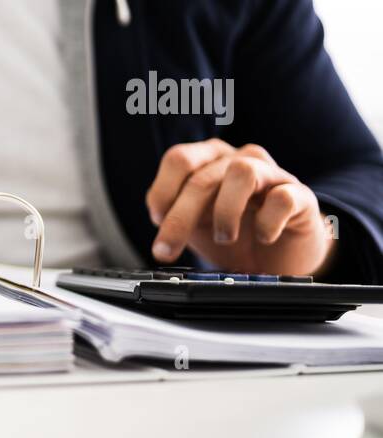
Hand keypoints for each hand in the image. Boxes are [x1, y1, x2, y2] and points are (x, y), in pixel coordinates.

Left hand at [145, 139, 334, 274]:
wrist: (281, 256)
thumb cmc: (235, 234)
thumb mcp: (195, 225)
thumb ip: (173, 215)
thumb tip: (158, 218)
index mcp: (209, 160)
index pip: (179, 159)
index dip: (163, 191)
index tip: (157, 221)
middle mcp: (239, 159)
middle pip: (202, 177)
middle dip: (180, 218)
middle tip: (168, 250)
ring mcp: (272, 175)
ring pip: (243, 172)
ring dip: (226, 211)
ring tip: (224, 237)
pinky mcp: (301, 195)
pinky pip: (282, 198)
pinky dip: (268, 222)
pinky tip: (264, 238)